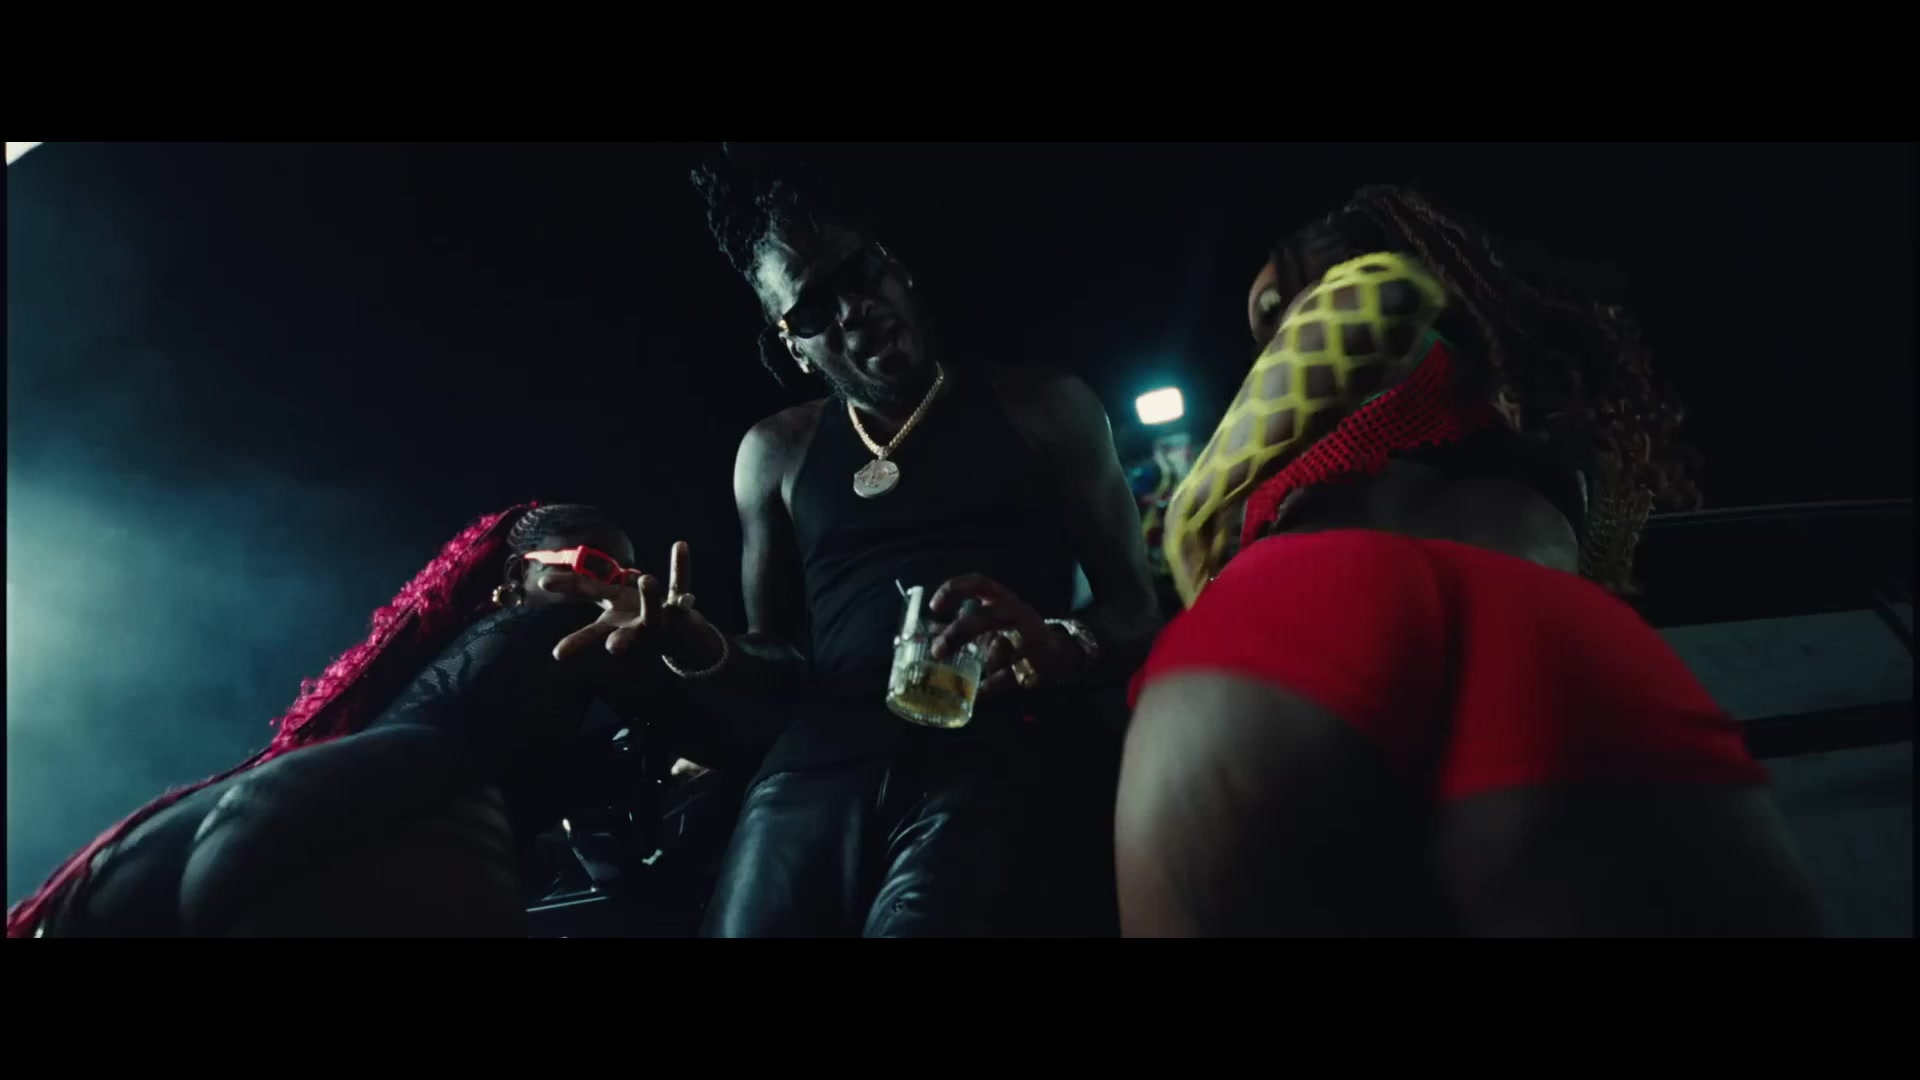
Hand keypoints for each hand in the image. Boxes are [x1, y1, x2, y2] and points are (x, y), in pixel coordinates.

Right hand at [550, 541, 722, 668]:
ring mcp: (661, 617)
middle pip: (627, 634)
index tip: (558, 655)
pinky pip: (681, 582)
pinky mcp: (680, 605)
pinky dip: (680, 565)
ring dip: (650, 596)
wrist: (680, 633)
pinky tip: (679, 544)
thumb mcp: (609, 603)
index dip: (576, 643)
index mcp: (618, 627)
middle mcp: (638, 627)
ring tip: (646, 578)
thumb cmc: (636, 616)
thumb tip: (542, 580)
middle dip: (621, 641)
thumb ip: (581, 590)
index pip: (593, 635)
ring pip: (655, 611)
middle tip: (612, 648)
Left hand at [928, 573, 1085, 697]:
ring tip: (973, 675)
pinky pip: (1007, 677)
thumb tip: (928, 631)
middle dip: (960, 632)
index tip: (935, 607)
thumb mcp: (990, 625)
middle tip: (938, 651)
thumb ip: (961, 627)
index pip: (979, 583)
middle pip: (989, 616)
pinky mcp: (1038, 663)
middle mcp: (1018, 613)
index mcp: (1002, 600)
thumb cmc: (1017, 634)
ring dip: (985, 662)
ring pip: (1003, 648)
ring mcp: (1031, 637)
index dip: (955, 589)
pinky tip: (980, 692)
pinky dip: (990, 686)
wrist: (1059, 653)